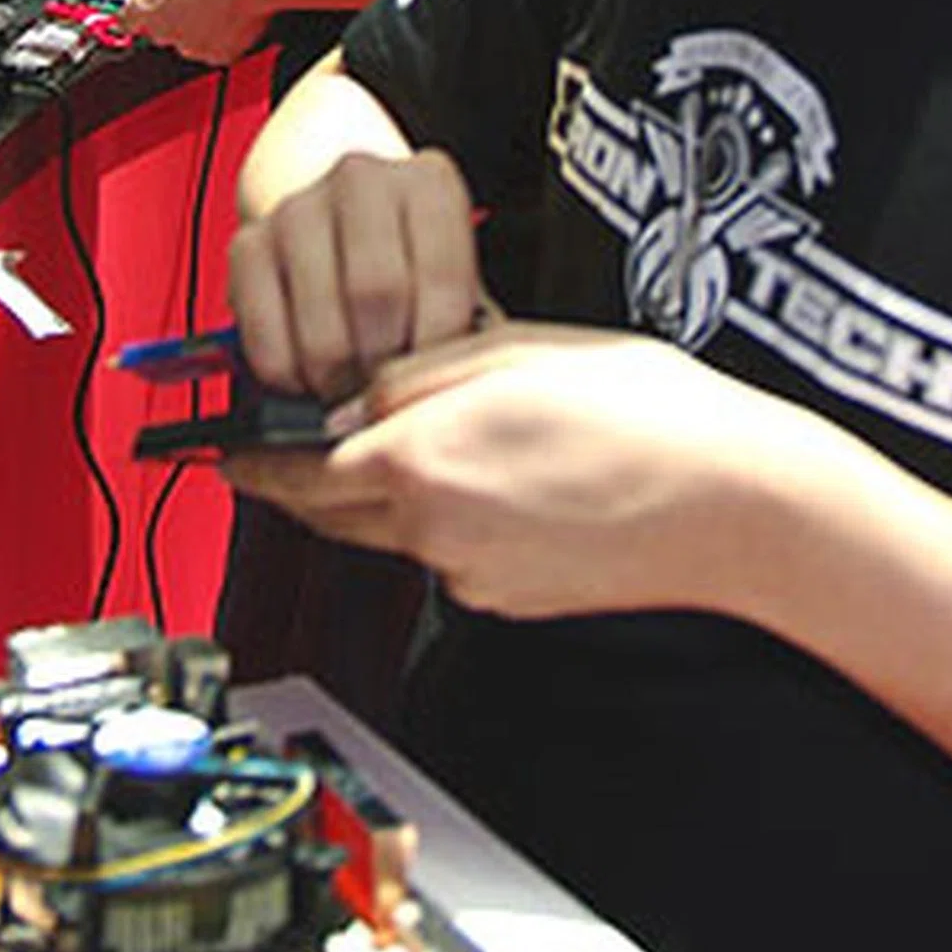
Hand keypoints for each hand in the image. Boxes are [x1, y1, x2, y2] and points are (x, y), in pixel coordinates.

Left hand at [115, 0, 275, 65]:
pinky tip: (226, 12)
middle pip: (154, 28)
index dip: (132, 9)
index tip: (138, 2)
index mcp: (148, 4)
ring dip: (191, 23)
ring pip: (183, 38)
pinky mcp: (218, 54)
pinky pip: (209, 46)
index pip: (123, 18)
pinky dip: (215, 34)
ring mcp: (192, 45)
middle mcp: (166, 30)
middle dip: (166, 12)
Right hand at [226, 146, 483, 403]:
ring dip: (339, 383)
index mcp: (429, 183)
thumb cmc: (411, 273)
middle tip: (389, 393)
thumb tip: (439, 400)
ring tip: (352, 390)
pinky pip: (268, 346)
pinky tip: (310, 374)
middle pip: (375, 294)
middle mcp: (360, 180)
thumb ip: (459, 334)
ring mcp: (296, 209)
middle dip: (384, 367)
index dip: (438, 349)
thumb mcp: (452, 285)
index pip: (442, 276)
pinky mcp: (246, 246)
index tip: (431, 385)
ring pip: (322, 333)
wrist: (341, 230)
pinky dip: (292, 380)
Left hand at [230, 323, 833, 620]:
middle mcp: (433, 530)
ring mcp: (471, 575)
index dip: (250, 458)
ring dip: (388, 491)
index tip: (216, 452)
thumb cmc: (643, 412)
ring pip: (394, 530)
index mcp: (423, 459)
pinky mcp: (508, 600)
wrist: (736, 505)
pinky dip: (449, 518)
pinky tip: (503, 478)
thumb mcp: (514, 351)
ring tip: (440, 438)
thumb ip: (416, 375)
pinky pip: (450, 554)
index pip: (299, 467)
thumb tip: (353, 398)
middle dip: (304, 479)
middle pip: (333, 510)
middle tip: (284, 447)